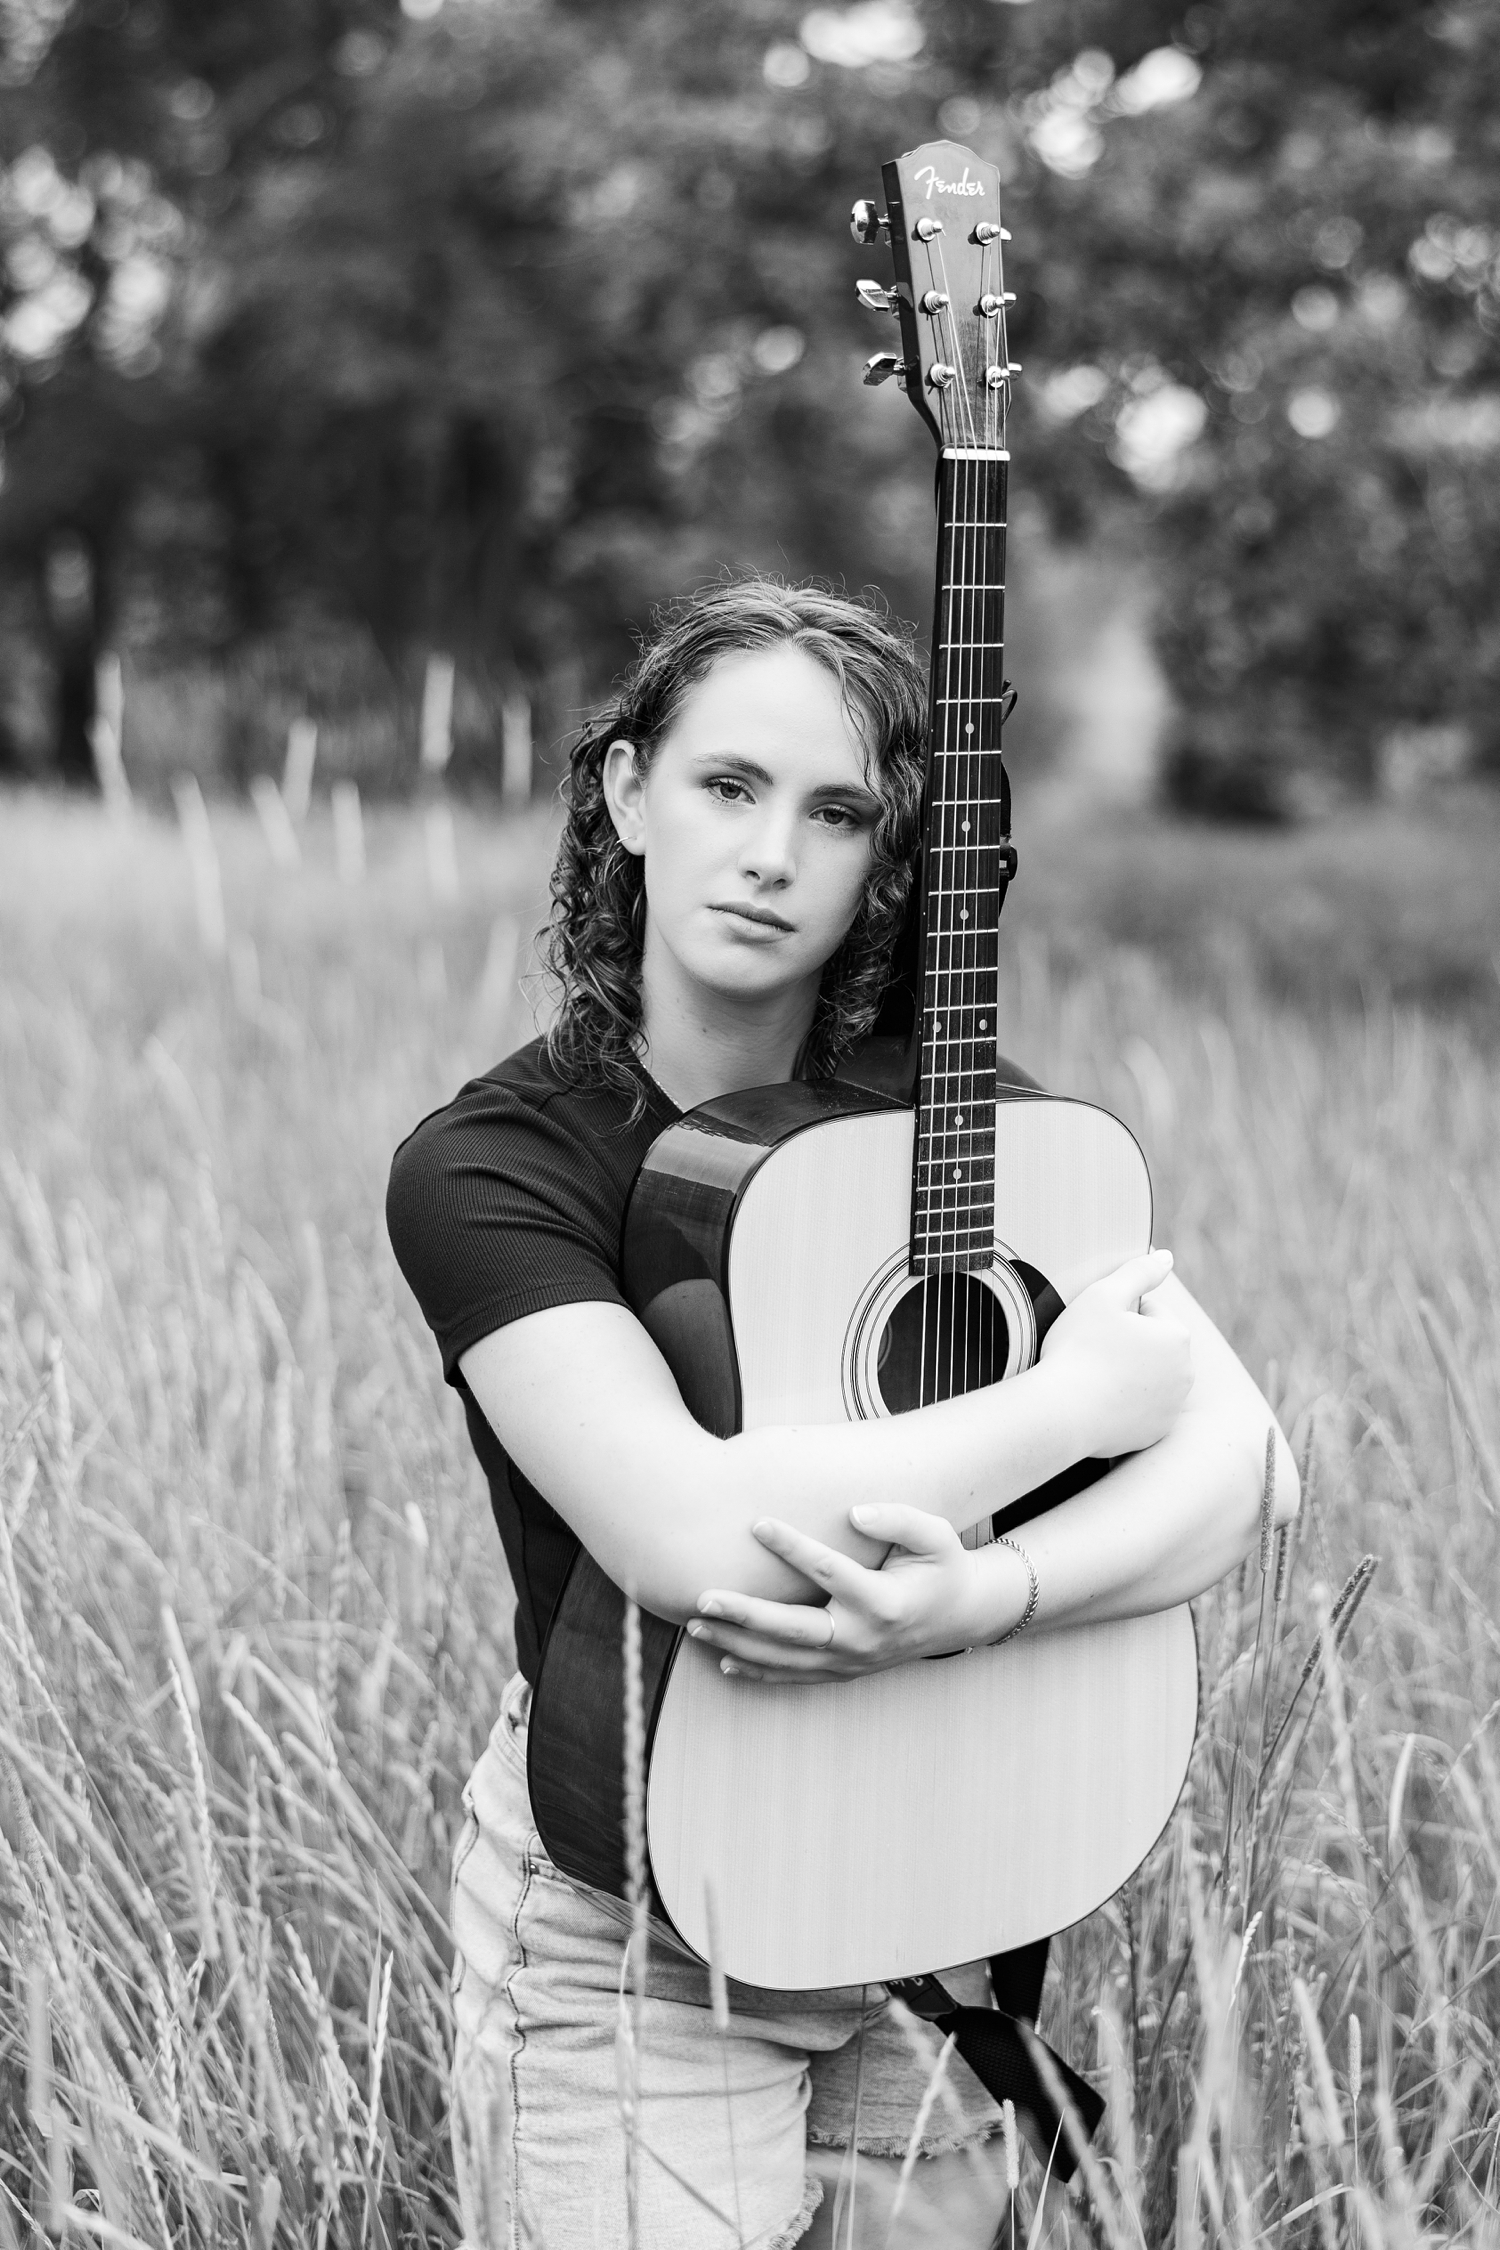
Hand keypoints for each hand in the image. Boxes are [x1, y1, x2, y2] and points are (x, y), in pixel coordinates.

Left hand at [686, 1505, 985, 1684]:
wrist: (960, 1617)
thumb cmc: (942, 1566)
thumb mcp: (935, 1535)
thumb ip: (898, 1519)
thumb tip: (854, 1512)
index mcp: (885, 1601)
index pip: (829, 1572)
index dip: (792, 1546)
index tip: (757, 1522)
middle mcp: (864, 1638)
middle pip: (794, 1629)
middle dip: (745, 1613)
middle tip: (703, 1595)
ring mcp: (852, 1662)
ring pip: (785, 1659)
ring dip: (737, 1643)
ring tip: (695, 1624)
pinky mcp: (844, 1673)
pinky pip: (794, 1677)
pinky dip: (757, 1673)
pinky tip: (722, 1660)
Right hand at [1038, 1247, 1191, 1458]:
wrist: (1060, 1414)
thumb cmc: (1079, 1350)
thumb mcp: (1104, 1295)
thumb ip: (1138, 1271)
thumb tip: (1166, 1257)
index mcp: (1177, 1338)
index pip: (1149, 1310)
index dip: (1117, 1314)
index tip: (1096, 1329)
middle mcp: (1185, 1374)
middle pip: (1151, 1345)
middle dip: (1127, 1344)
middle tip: (1092, 1352)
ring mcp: (1171, 1407)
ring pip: (1146, 1377)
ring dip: (1126, 1372)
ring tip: (1093, 1377)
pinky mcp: (1154, 1433)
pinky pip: (1139, 1408)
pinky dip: (1122, 1403)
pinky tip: (1097, 1401)